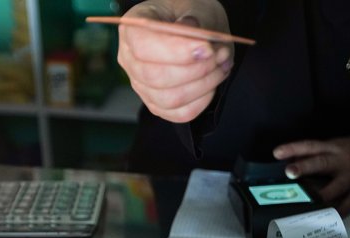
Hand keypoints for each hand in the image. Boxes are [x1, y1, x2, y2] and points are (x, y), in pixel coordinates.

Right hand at [117, 0, 233, 122]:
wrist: (195, 33)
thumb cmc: (190, 15)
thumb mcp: (197, 5)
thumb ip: (196, 18)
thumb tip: (193, 34)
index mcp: (132, 29)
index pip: (143, 46)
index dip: (175, 51)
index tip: (206, 48)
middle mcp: (129, 59)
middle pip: (155, 77)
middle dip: (196, 69)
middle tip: (219, 54)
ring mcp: (141, 85)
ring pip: (168, 99)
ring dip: (203, 85)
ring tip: (220, 66)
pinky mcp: (156, 104)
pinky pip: (179, 114)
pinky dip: (202, 101)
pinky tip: (211, 83)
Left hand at [273, 130, 349, 215]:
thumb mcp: (333, 147)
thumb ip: (313, 154)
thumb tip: (289, 161)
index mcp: (332, 148)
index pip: (310, 146)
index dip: (294, 149)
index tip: (276, 153)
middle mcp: (342, 161)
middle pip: (321, 163)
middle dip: (305, 168)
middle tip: (289, 172)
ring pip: (335, 187)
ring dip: (321, 196)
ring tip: (307, 205)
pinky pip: (349, 203)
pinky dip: (339, 212)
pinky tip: (328, 219)